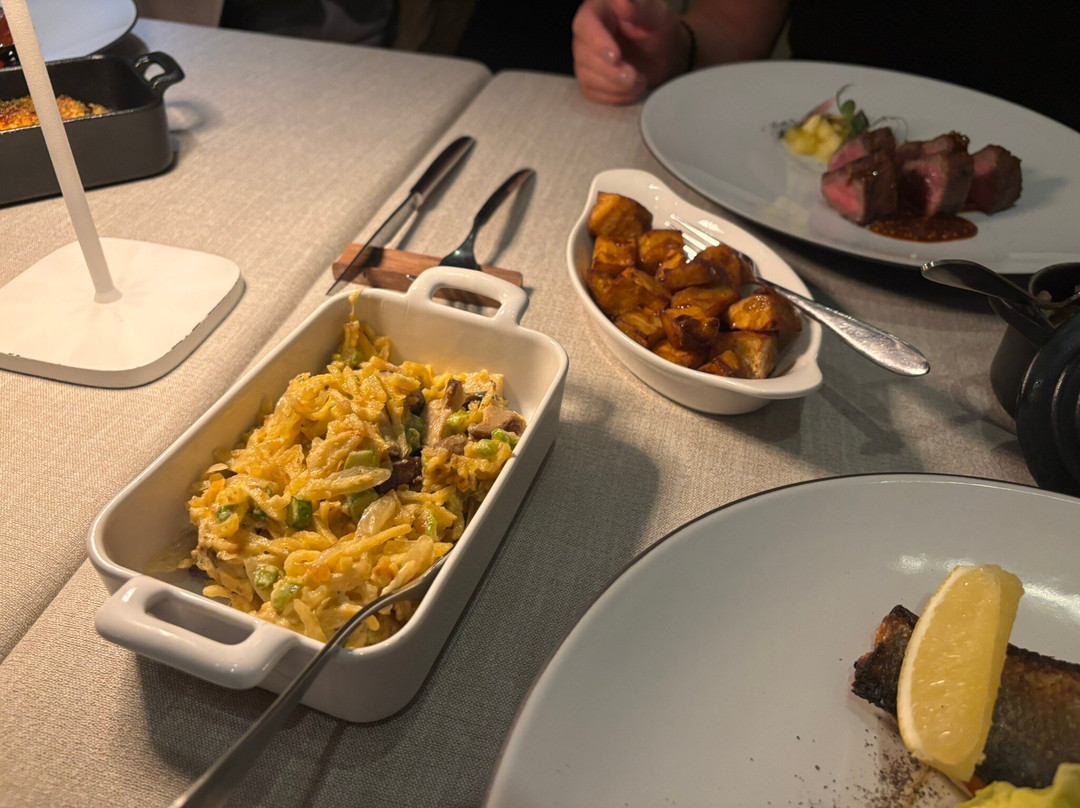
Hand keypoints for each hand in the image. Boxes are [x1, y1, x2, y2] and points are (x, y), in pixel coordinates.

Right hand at [572, 0, 688, 104]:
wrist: (664, 54)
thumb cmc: (658, 29)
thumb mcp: (655, 15)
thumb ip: (638, 8)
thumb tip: (620, 0)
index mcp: (597, 11)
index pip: (585, 25)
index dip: (597, 43)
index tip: (616, 57)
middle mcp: (585, 35)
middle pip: (583, 56)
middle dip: (610, 71)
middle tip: (635, 76)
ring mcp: (585, 59)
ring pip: (587, 78)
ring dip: (615, 86)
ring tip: (640, 81)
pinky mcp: (591, 80)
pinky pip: (593, 93)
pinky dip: (614, 97)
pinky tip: (632, 90)